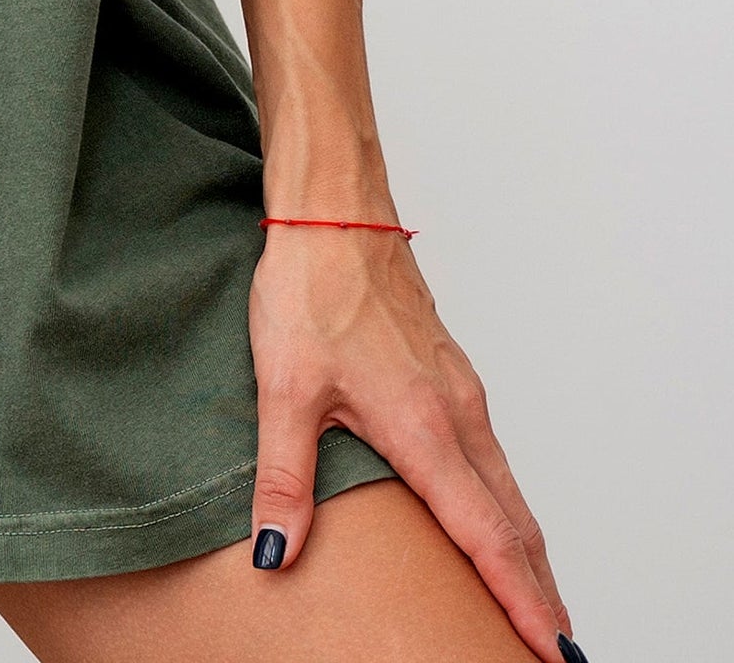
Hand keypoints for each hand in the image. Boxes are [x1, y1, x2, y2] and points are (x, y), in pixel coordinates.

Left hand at [248, 224, 571, 661]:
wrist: (332, 211)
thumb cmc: (309, 289)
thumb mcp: (283, 387)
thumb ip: (284, 478)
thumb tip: (275, 553)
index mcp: (424, 427)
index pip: (486, 537)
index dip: (519, 600)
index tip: (550, 650)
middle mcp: (457, 414)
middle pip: (514, 523)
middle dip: (537, 590)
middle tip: (555, 651)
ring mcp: (460, 391)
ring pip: (508, 489)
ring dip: (526, 550)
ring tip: (535, 603)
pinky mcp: (450, 372)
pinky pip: (492, 456)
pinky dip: (507, 505)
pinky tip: (494, 518)